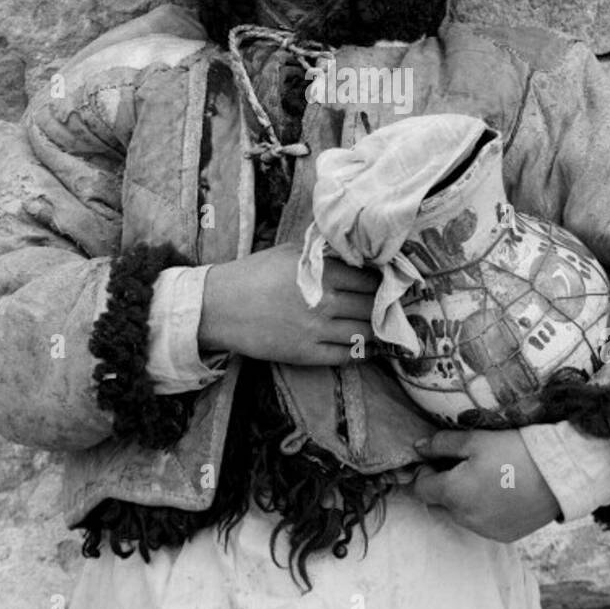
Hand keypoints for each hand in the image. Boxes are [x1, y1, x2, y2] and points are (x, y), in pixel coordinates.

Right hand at [197, 242, 380, 366]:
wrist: (220, 307)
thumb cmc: (254, 274)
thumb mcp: (290, 252)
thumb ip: (322, 254)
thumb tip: (353, 253)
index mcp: (321, 273)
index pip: (368, 279)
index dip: (381, 282)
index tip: (386, 283)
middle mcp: (324, 302)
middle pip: (370, 306)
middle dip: (383, 306)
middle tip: (389, 305)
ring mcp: (316, 330)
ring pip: (363, 333)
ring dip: (376, 330)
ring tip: (381, 326)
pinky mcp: (306, 354)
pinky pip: (345, 356)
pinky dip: (362, 352)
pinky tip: (367, 347)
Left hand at [410, 429, 561, 541]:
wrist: (558, 474)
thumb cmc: (514, 451)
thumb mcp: (475, 440)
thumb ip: (441, 444)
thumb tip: (418, 448)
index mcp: (453, 493)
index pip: (420, 488)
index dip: (425, 471)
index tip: (439, 458)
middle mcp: (464, 518)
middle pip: (438, 503)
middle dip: (442, 486)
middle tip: (463, 465)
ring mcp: (484, 530)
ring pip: (459, 514)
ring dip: (463, 499)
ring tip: (486, 477)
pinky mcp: (503, 536)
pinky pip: (481, 523)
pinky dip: (483, 510)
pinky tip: (500, 492)